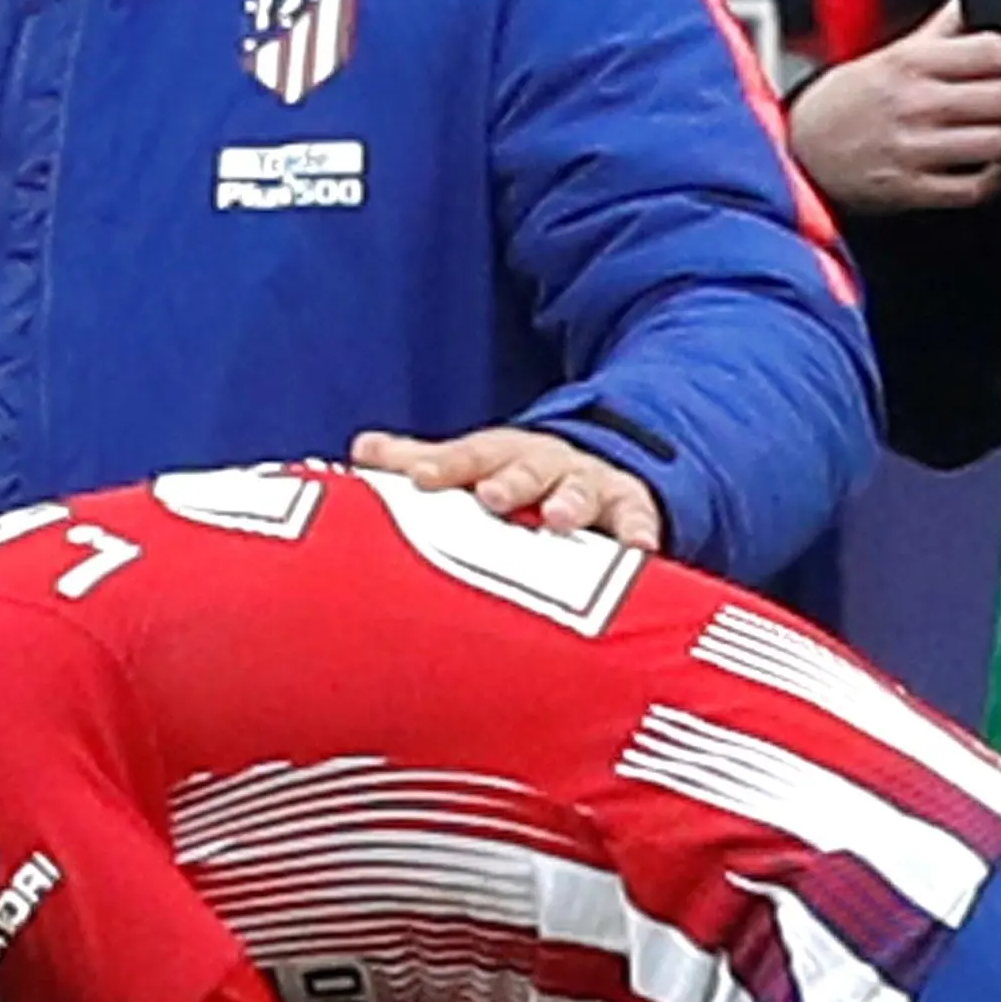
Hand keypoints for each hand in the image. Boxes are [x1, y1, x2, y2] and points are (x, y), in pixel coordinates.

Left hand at [351, 428, 662, 547]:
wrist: (597, 460)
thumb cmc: (514, 476)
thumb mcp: (472, 463)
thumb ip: (418, 461)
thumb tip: (360, 450)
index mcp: (497, 455)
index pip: (466, 458)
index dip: (444, 467)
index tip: (420, 479)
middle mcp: (542, 464)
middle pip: (523, 469)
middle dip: (510, 482)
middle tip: (493, 496)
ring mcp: (587, 484)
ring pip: (579, 491)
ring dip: (570, 504)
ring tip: (560, 521)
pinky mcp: (630, 507)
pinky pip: (637, 520)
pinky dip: (640, 533)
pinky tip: (640, 551)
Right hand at [787, 0, 1000, 214]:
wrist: (798, 153)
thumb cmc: (841, 104)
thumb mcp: (883, 55)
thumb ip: (935, 33)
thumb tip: (968, 4)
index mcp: (910, 63)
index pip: (994, 51)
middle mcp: (915, 104)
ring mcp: (915, 150)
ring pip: (998, 143)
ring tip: (998, 132)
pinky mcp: (912, 190)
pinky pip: (976, 187)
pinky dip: (991, 177)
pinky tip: (985, 165)